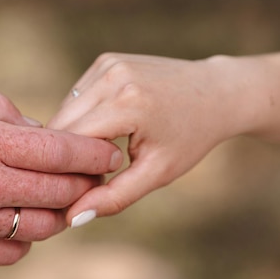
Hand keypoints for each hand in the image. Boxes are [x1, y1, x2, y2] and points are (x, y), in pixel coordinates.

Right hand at [0, 86, 121, 266]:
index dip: (94, 154)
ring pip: (44, 226)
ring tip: (57, 200)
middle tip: (91, 178)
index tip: (109, 155)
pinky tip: (17, 221)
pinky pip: (15, 251)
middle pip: (61, 191)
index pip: (61, 150)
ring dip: (59, 213)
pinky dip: (26, 237)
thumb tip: (41, 129)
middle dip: (85, 183)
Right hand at [47, 53, 246, 224]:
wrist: (217, 93)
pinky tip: (106, 129)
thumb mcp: (157, 173)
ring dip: (72, 136)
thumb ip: (114, 197)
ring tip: (101, 153)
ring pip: (64, 110)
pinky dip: (81, 117)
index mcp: (128, 104)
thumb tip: (73, 218)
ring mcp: (107, 64)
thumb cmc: (190, 138)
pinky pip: (76, 96)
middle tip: (89, 174)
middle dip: (67, 154)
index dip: (70, 169)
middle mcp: (113, 77)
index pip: (71, 143)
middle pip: (62, 125)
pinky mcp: (105, 60)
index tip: (79, 187)